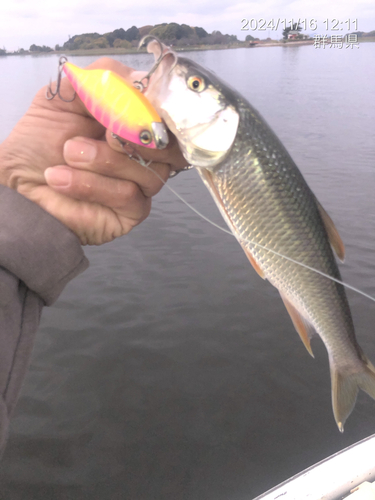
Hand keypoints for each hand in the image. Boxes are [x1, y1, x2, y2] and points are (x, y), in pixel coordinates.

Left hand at [0, 58, 186, 244]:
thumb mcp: (65, 97)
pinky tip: (62, 179)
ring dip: (102, 160)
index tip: (132, 98)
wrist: (21, 183)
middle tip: (103, 132)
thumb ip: (100, 81)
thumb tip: (139, 81)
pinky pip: (129, 194)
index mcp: (134, 121)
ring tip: (68, 155)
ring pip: (148, 170)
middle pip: (169, 143)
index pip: (166, 112)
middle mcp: (145, 153)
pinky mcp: (133, 210)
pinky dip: (92, 184)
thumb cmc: (41, 142)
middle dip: (133, 133)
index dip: (155, 105)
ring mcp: (142, 183)